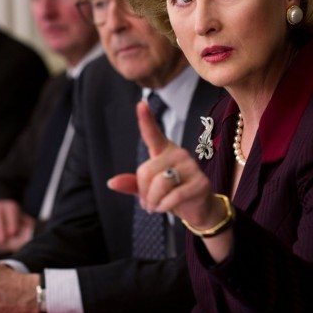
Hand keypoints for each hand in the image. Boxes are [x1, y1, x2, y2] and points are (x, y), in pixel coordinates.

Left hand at [107, 100, 215, 225]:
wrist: (198, 209)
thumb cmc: (171, 194)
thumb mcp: (149, 189)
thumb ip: (132, 184)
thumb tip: (111, 182)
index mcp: (164, 151)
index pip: (152, 133)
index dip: (146, 119)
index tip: (141, 104)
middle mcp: (178, 153)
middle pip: (146, 171)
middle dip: (143, 192)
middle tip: (148, 202)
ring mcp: (191, 167)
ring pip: (159, 184)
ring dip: (153, 201)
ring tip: (156, 206)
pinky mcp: (201, 183)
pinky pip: (173, 196)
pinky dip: (165, 206)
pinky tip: (166, 208)